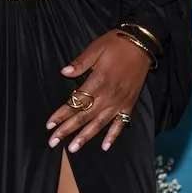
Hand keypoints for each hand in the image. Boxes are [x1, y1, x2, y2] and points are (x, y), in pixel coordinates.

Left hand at [46, 31, 153, 152]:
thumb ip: (80, 62)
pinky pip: (122, 123)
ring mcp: (120, 101)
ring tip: (73, 148)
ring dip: (86, 136)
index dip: (61, 114)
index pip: (76, 102)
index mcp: (98, 81)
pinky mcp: (129, 103)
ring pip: (100, 123)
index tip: (49, 124)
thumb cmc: (117, 44)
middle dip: (67, 130)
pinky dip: (114, 135)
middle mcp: (108, 95)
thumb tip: (64, 72)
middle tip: (53, 142)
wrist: (142, 44)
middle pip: (84, 116)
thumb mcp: (96, 48)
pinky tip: (105, 146)